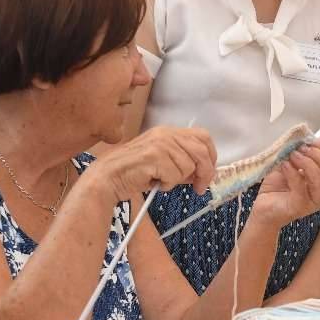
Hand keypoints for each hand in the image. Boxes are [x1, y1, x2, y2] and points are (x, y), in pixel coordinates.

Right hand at [92, 126, 216, 201]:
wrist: (108, 178)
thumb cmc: (133, 173)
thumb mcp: (163, 163)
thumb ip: (183, 163)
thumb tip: (205, 173)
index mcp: (168, 132)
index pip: (202, 136)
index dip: (211, 155)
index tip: (208, 171)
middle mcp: (165, 134)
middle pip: (201, 151)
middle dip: (205, 173)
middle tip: (200, 188)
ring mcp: (160, 144)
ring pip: (188, 166)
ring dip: (177, 180)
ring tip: (160, 180)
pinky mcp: (155, 156)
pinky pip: (175, 176)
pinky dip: (166, 185)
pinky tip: (153, 181)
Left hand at [251, 141, 319, 228]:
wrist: (263, 209)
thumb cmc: (276, 188)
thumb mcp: (288, 165)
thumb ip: (296, 153)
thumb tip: (299, 137)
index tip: (309, 139)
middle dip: (318, 155)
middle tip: (301, 148)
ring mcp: (312, 201)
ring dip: (307, 163)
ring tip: (292, 155)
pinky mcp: (299, 207)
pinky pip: (301, 188)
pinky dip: (293, 173)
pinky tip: (284, 165)